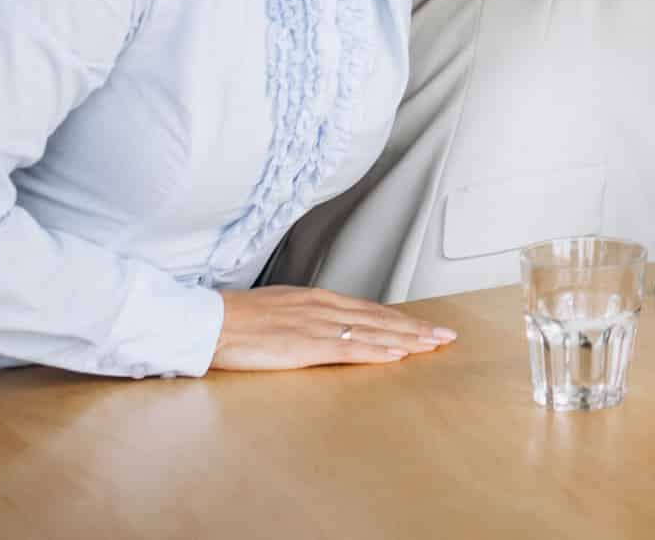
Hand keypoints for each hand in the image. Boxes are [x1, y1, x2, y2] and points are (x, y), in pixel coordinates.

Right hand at [211, 286, 457, 371]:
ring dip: (407, 340)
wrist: (209, 321)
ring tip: (433, 345)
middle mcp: (324, 308)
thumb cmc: (236, 319)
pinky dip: (378, 352)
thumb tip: (325, 327)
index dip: (400, 319)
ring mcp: (317, 326)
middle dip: (415, 328)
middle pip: (380, 319)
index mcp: (317, 299)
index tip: (425, 325)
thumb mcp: (280, 309)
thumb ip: (306, 317)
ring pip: (373, 333)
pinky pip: (349, 350)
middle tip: (445, 336)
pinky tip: (398, 356)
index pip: (370, 310)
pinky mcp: (305, 345)